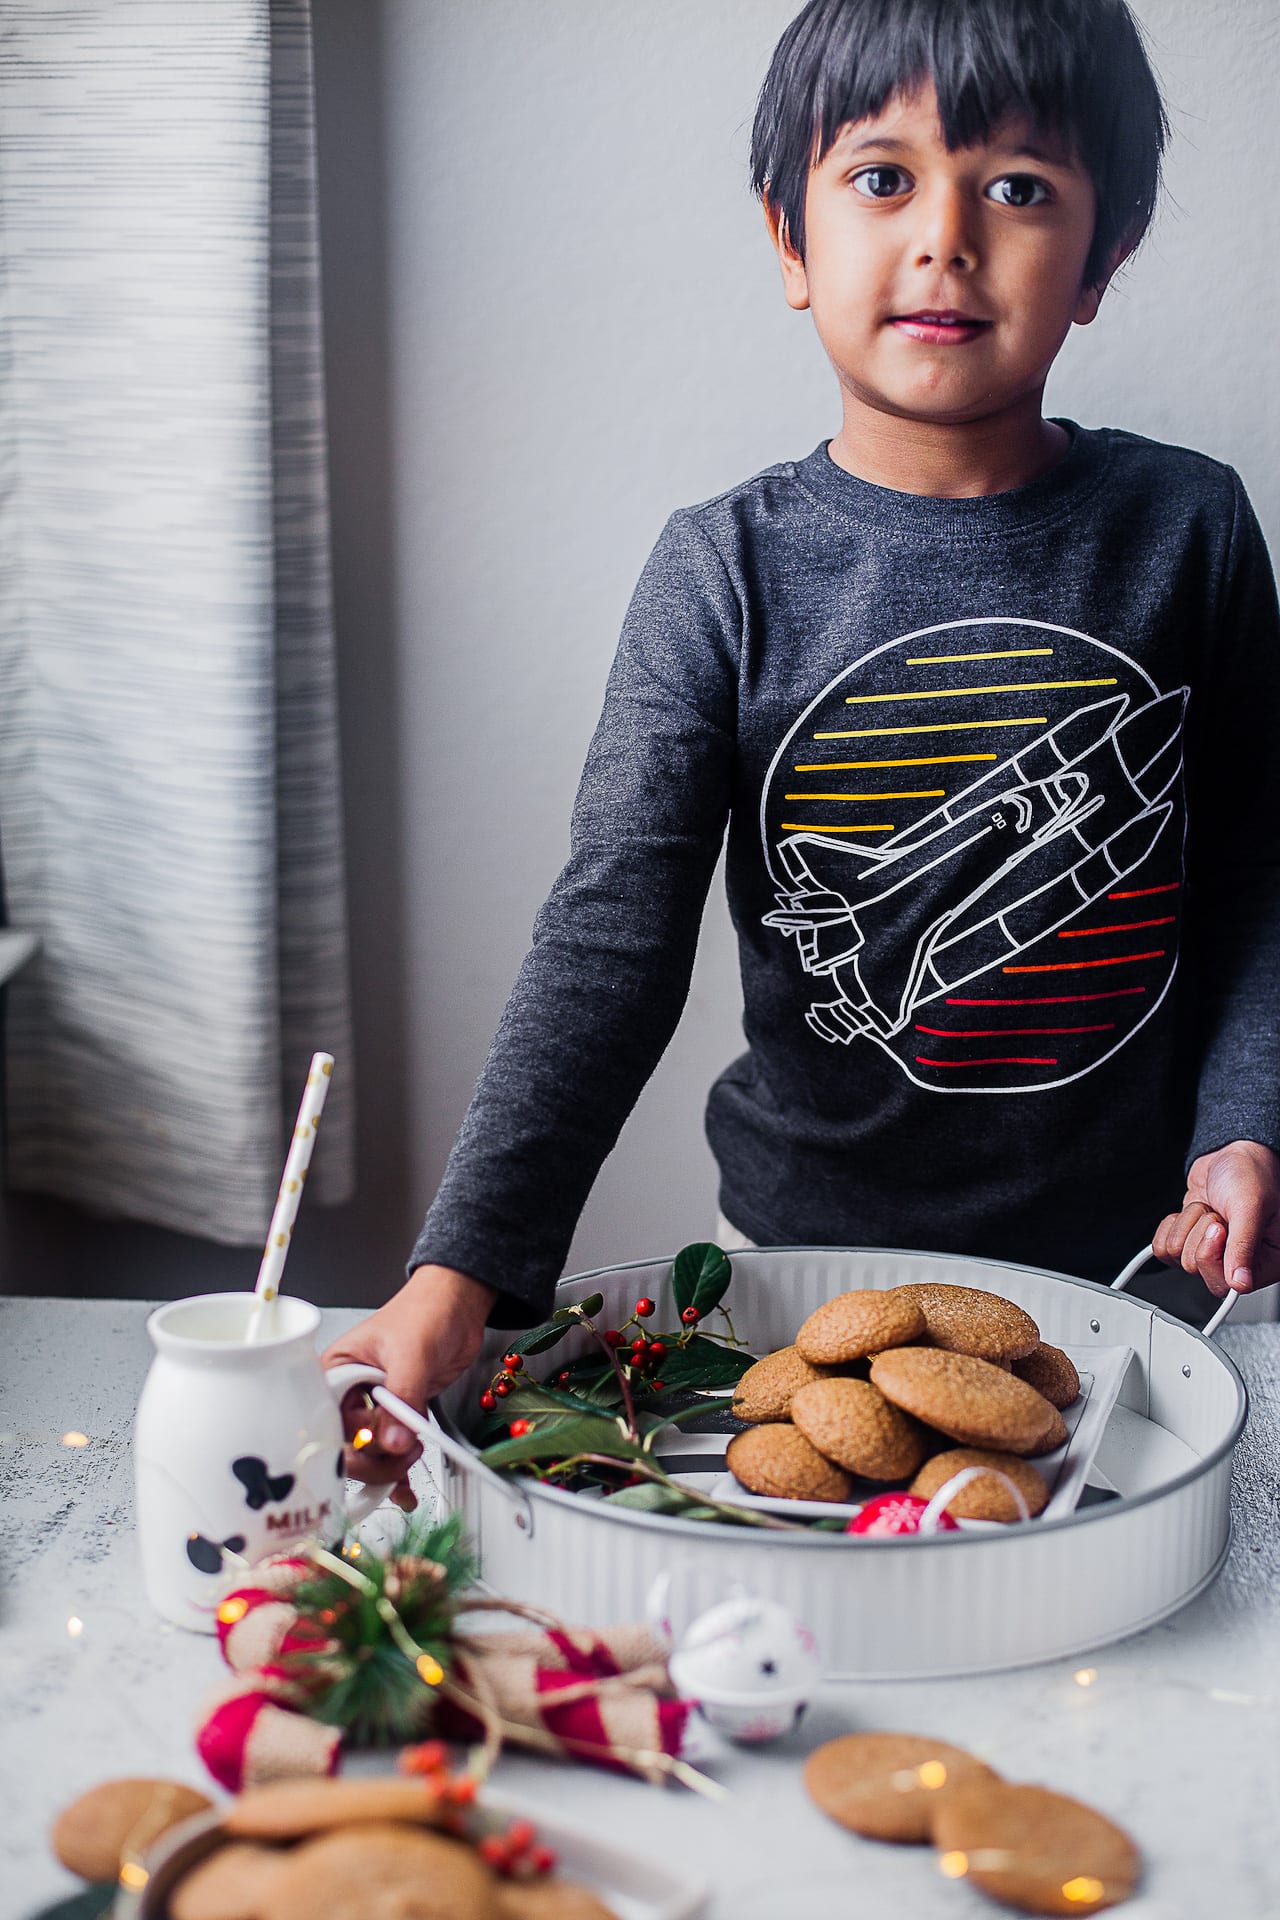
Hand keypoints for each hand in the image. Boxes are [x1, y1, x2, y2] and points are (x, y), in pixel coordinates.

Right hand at [321, 1265, 496, 1510]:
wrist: (458, 1307)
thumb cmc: (425, 1312)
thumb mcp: (411, 1353)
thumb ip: (402, 1397)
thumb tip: (394, 1441)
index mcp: (335, 1372)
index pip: (325, 1421)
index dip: (345, 1442)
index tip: (370, 1449)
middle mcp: (348, 1394)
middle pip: (345, 1447)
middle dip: (373, 1458)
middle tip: (402, 1452)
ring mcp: (373, 1408)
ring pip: (368, 1455)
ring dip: (390, 1467)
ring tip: (413, 1453)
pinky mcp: (397, 1417)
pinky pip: (391, 1453)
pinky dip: (398, 1472)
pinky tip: (406, 1489)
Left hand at [1152, 1141, 1279, 1297]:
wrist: (1231, 1152)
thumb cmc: (1252, 1173)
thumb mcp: (1249, 1206)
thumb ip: (1243, 1246)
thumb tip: (1239, 1283)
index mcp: (1266, 1262)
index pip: (1225, 1284)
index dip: (1210, 1254)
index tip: (1219, 1227)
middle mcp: (1239, 1262)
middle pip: (1195, 1269)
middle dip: (1199, 1233)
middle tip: (1218, 1214)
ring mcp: (1213, 1253)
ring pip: (1177, 1257)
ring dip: (1189, 1224)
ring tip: (1211, 1208)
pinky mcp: (1193, 1242)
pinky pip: (1163, 1248)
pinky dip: (1172, 1225)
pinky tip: (1193, 1212)